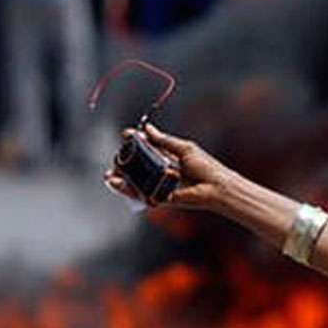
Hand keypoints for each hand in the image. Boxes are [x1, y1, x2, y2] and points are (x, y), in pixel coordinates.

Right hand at [102, 124, 232, 211]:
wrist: (217, 187)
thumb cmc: (206, 168)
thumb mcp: (184, 149)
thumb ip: (164, 141)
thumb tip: (147, 129)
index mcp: (167, 157)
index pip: (145, 148)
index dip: (134, 141)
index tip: (126, 135)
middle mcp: (161, 171)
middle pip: (136, 165)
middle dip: (123, 161)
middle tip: (118, 157)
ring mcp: (159, 184)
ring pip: (134, 180)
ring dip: (119, 177)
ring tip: (110, 173)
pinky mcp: (159, 198)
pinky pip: (140, 193)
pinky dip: (126, 189)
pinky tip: (115, 183)